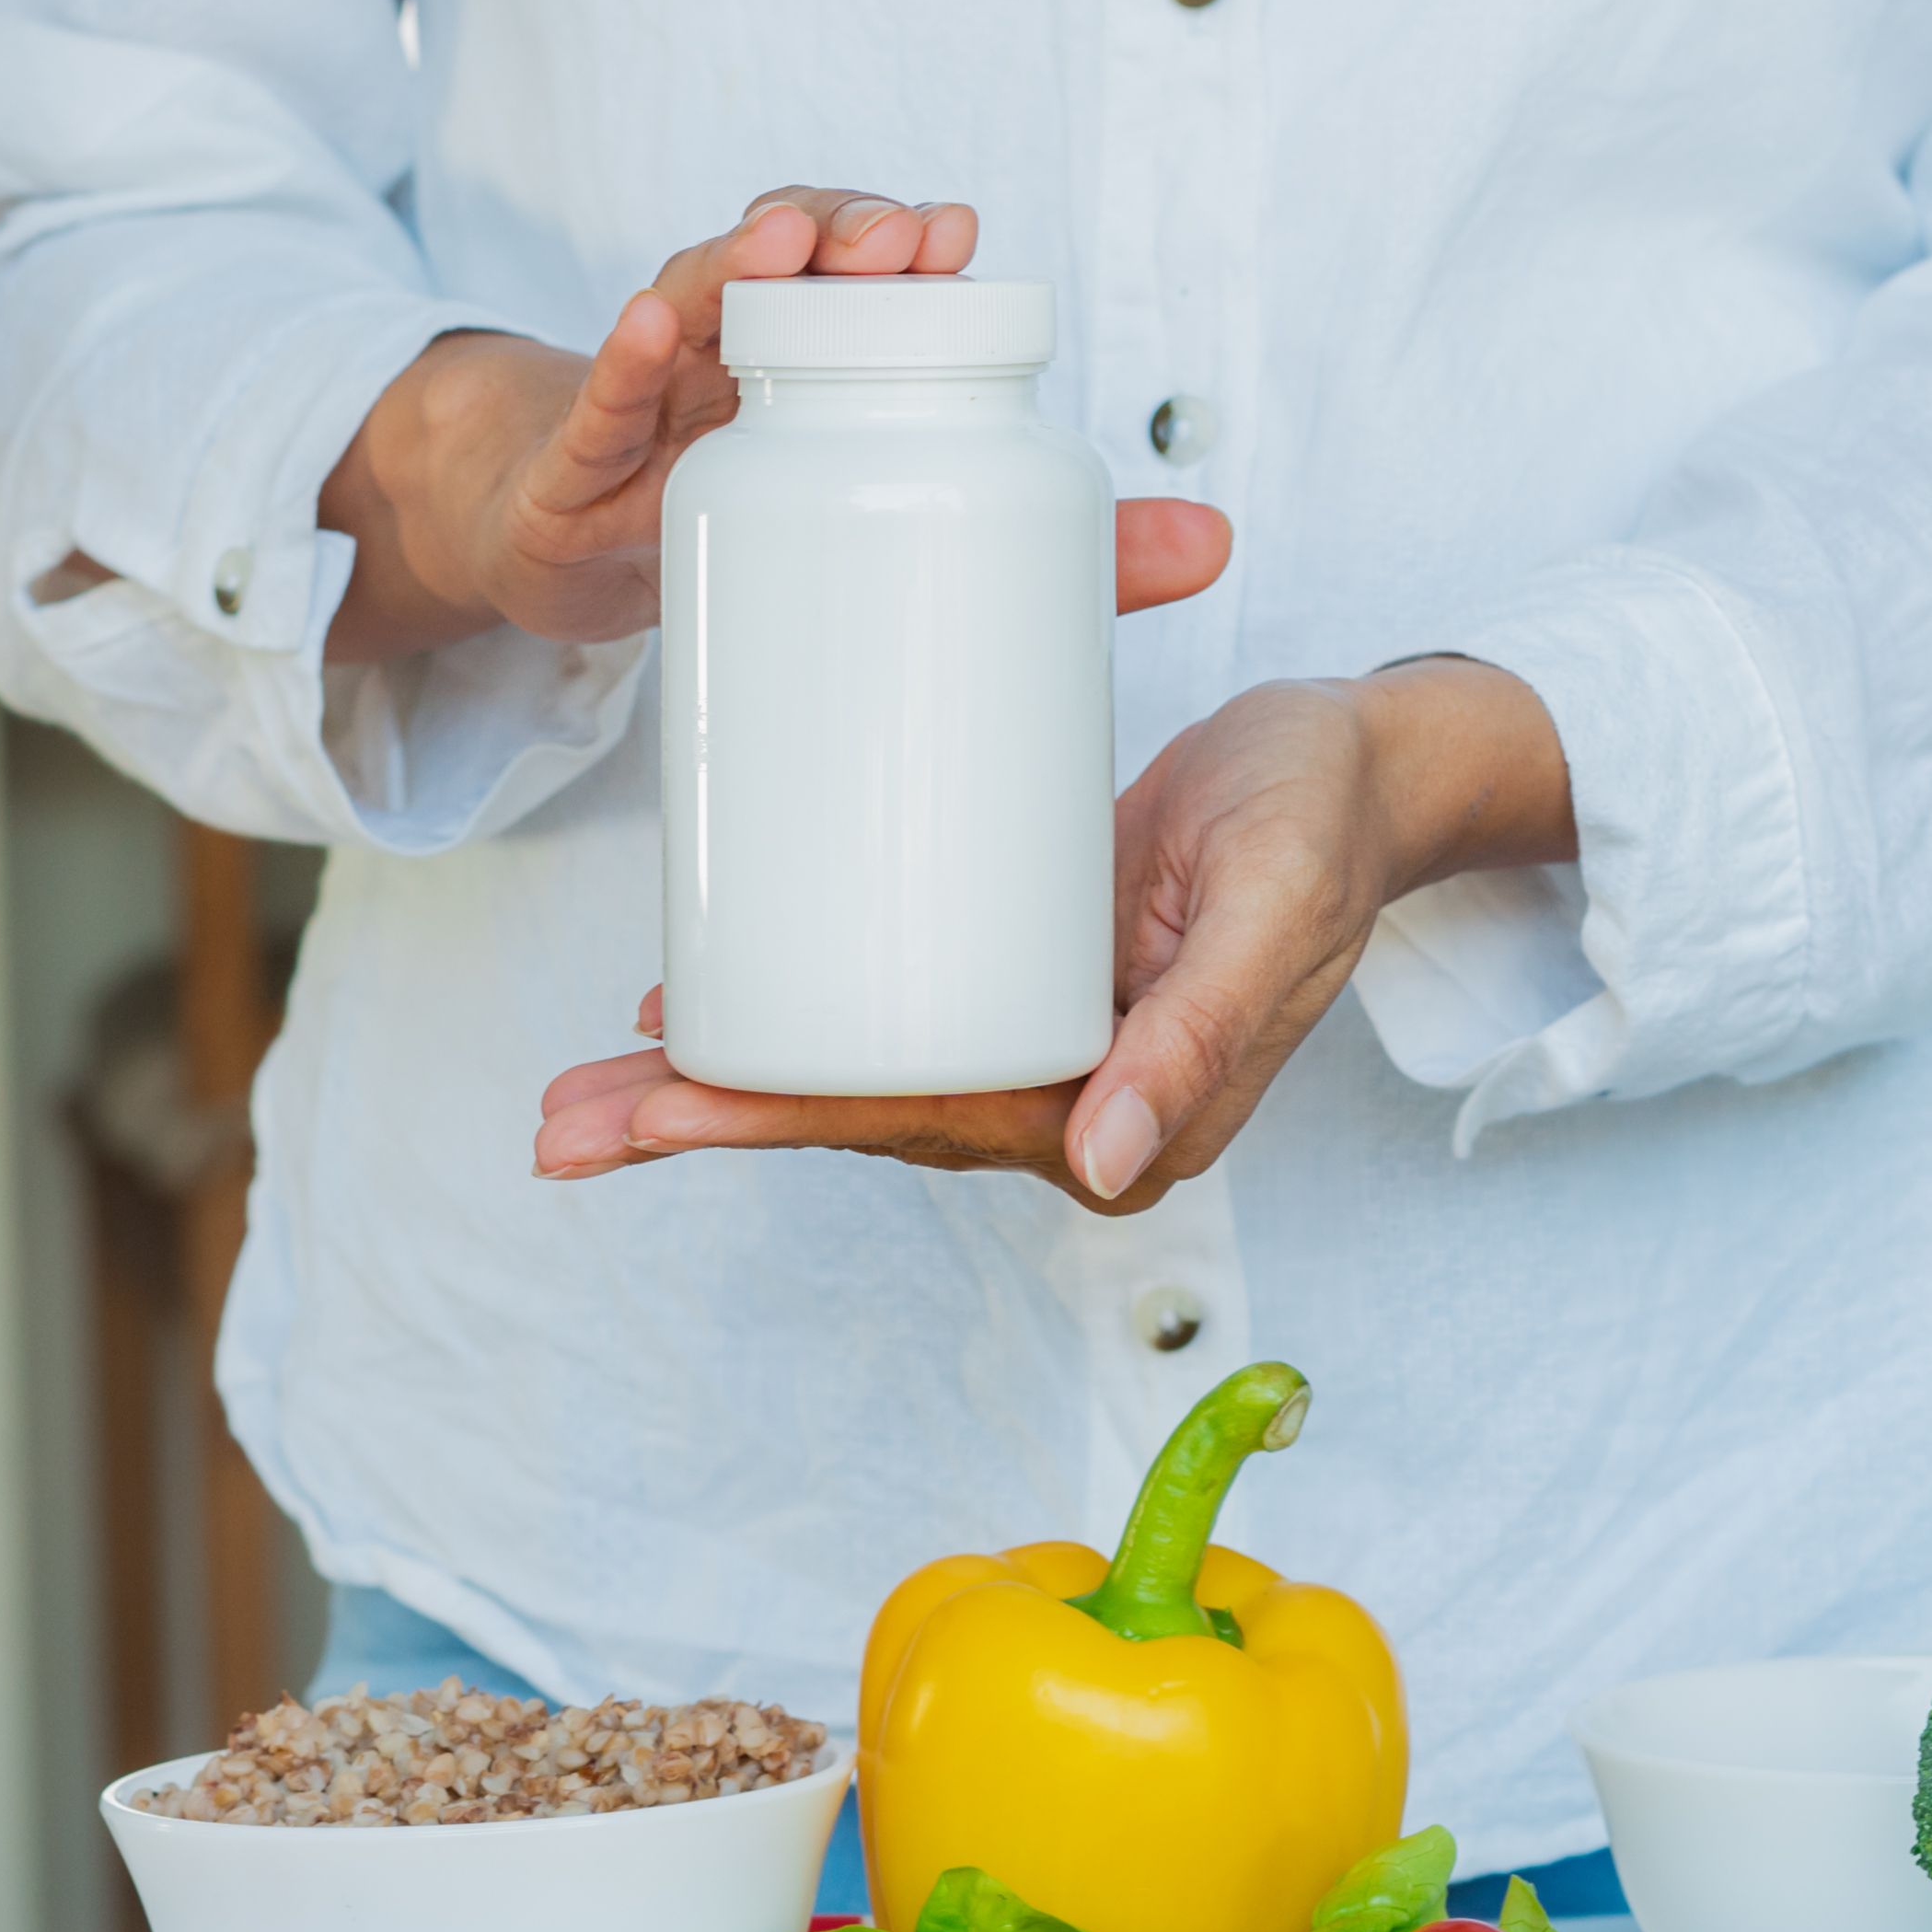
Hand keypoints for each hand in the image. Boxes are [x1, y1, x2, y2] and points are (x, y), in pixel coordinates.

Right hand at [320, 189, 1230, 658]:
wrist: (559, 560)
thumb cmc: (733, 511)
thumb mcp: (875, 516)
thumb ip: (1053, 539)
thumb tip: (1219, 543)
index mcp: (812, 355)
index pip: (860, 275)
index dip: (901, 245)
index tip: (956, 235)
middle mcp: (727, 348)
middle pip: (783, 264)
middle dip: (841, 233)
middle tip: (900, 240)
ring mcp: (643, 395)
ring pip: (686, 301)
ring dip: (735, 259)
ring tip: (788, 241)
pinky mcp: (573, 468)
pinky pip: (594, 404)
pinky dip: (619, 360)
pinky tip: (645, 330)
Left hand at [532, 657, 1578, 1213]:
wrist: (1369, 765)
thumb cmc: (1329, 813)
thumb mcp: (1275, 902)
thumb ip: (1204, 1033)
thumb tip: (1104, 1166)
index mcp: (1123, 1112)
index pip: (918, 1122)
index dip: (781, 1119)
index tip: (661, 1111)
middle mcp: (1067, 1101)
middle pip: (855, 1116)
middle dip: (703, 1123)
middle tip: (561, 1127)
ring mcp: (1034, 1044)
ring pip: (847, 1077)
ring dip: (713, 1088)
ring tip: (575, 1096)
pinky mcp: (1011, 976)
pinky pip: (877, 1016)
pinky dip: (778, 1021)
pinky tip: (675, 1009)